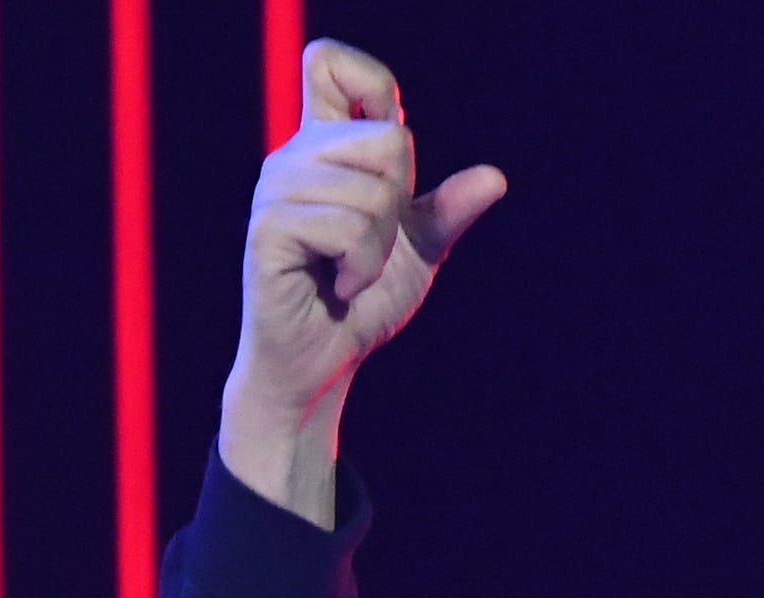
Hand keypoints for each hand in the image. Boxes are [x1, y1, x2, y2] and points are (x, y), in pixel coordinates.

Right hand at [218, 41, 508, 523]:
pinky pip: (348, 226)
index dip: (373, 87)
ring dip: (380, 246)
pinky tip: (338, 285)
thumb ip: (448, 211)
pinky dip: (360, 266)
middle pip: (388, 138)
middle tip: (369, 246)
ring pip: (373, 190)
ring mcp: (275, 191)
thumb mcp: (418, 251)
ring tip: (352, 272)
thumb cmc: (360, 306)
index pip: (330, 63)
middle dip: (400, 201)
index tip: (386, 152)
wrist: (320, 367)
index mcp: (323, 147)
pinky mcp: (268, 230)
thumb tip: (495, 179)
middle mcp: (293, 158)